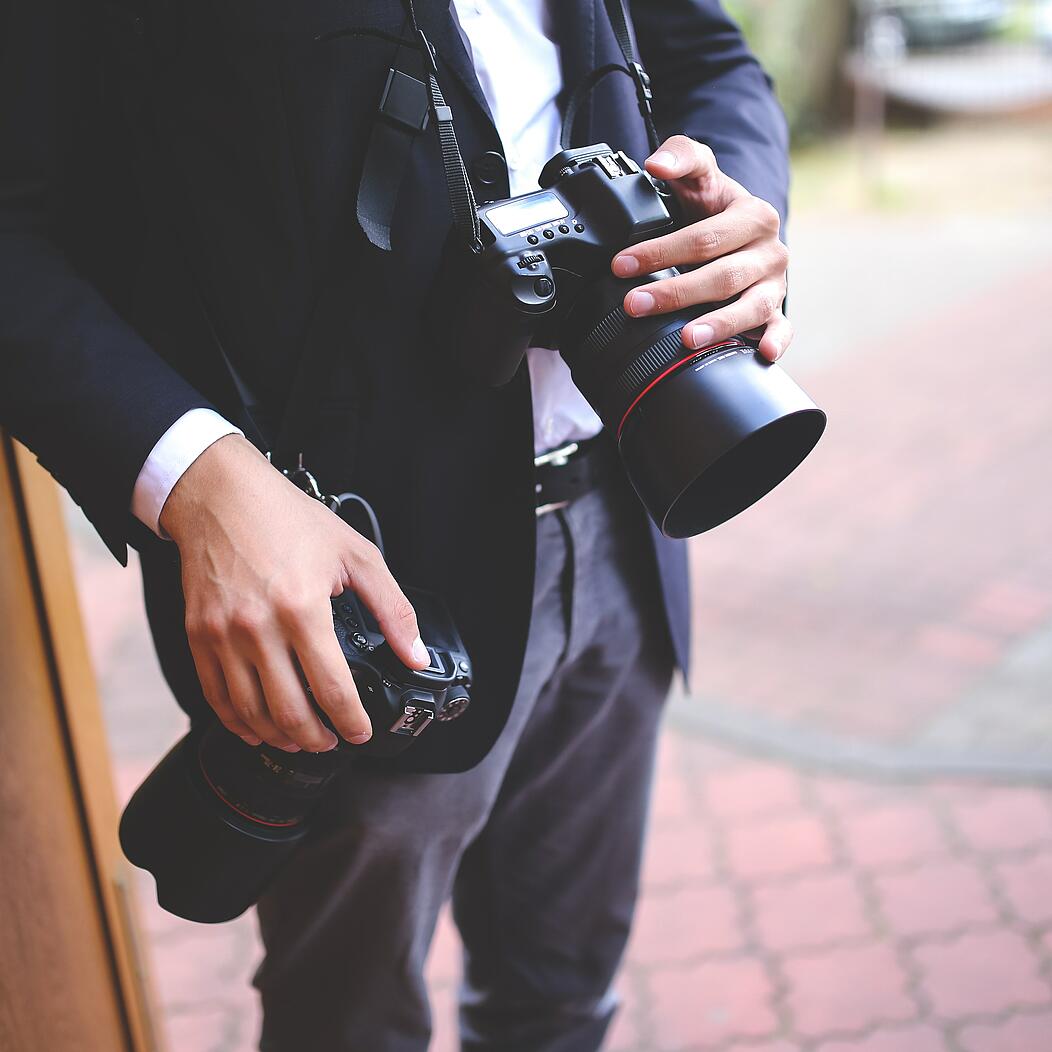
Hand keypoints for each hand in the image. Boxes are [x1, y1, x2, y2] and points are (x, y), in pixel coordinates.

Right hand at [160, 434, 429, 751]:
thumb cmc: (288, 519)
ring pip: (251, 712)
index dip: (350, 722)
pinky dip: (238, 722)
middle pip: (289, 711)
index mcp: (302, 608)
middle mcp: (258, 628)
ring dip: (280, 737)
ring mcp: (222, 635)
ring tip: (301, 740)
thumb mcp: (357, 555)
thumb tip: (415, 654)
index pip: (332, 688)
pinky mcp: (197, 636)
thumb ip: (392, 609)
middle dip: (317, 738)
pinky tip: (257, 728)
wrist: (221, 495)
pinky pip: (215, 696)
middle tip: (333, 741)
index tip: (360, 733)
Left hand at [611, 135, 790, 362]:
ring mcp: (774, 284)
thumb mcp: (701, 174)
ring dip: (719, 324)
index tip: (622, 265)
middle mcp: (769, 252)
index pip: (703, 238)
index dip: (660, 252)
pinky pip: (781, 328)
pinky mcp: (776, 310)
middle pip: (722, 276)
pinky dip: (774, 340)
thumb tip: (656, 163)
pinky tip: (762, 353)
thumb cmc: (715, 206)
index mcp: (753, 217)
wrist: (742, 229)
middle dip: (676, 293)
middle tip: (635, 305)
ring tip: (688, 338)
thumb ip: (681, 156)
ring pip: (750, 307)